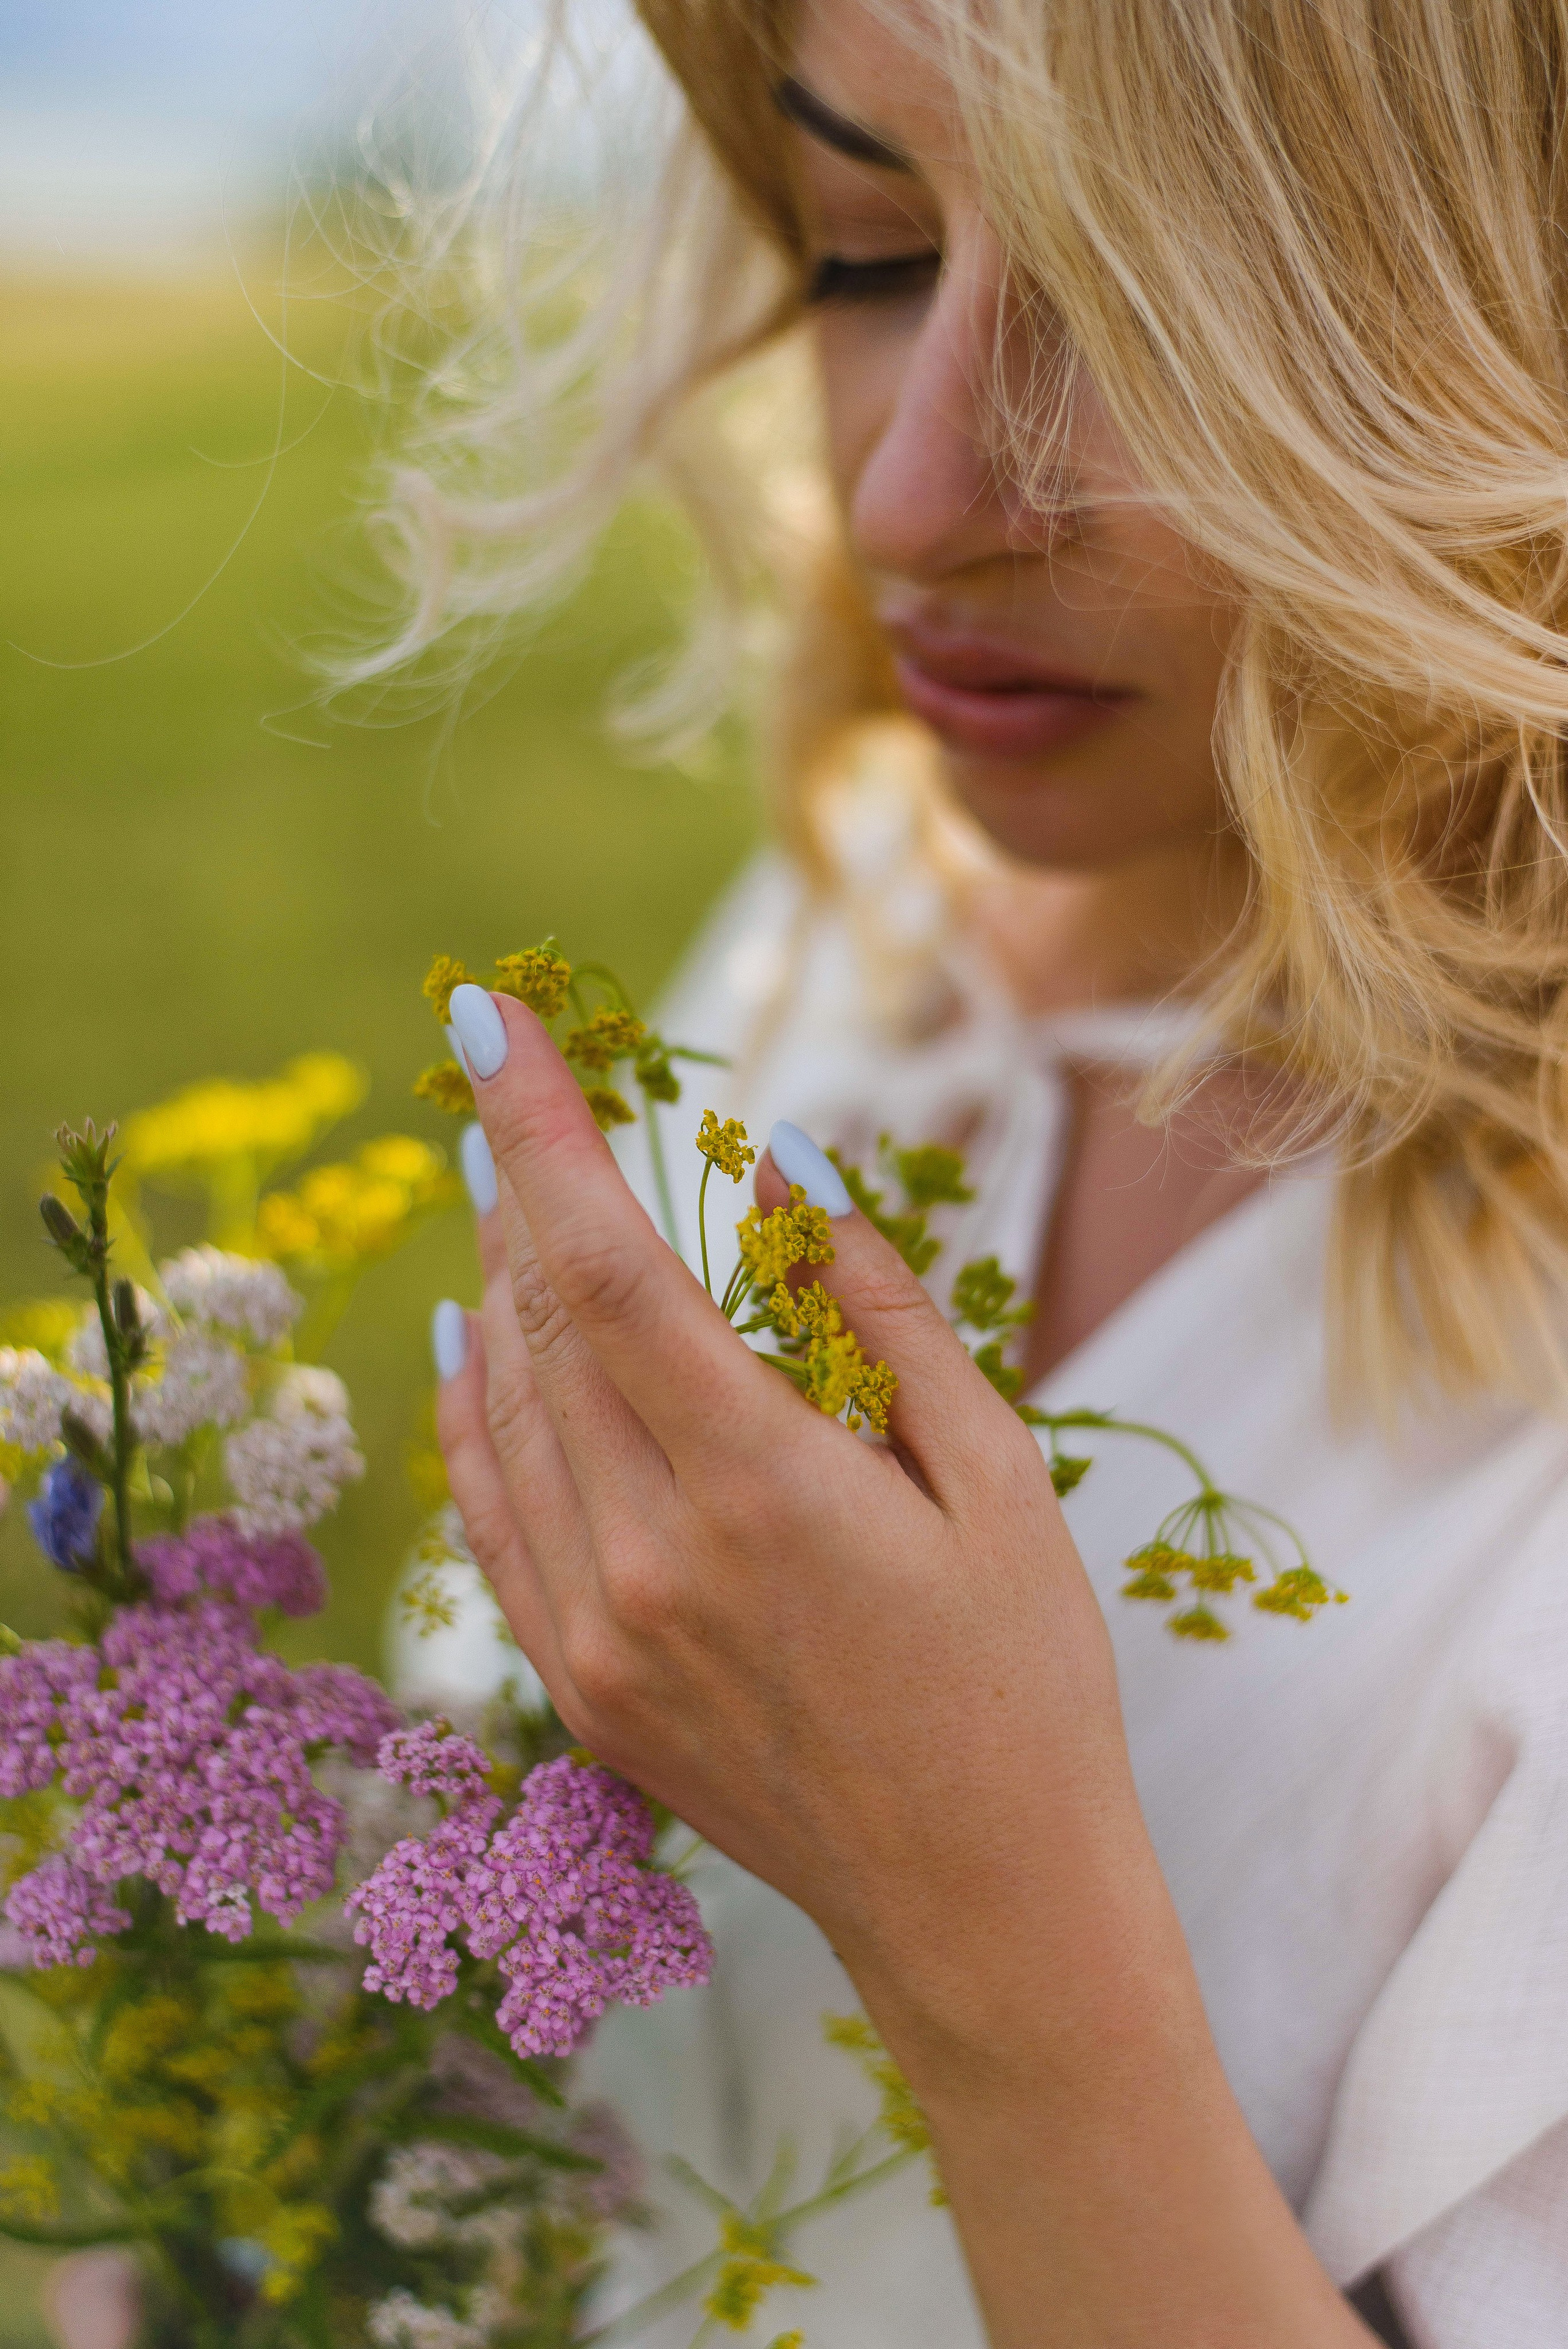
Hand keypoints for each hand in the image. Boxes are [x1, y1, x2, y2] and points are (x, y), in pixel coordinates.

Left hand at [436, 984, 1159, 2045]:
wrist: (985, 1908)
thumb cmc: (1025, 1683)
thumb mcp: (995, 1479)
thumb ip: (877, 1314)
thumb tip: (787, 1167)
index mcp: (761, 1493)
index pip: (608, 1266)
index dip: (540, 1130)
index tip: (486, 1017)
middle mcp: (648, 1563)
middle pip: (540, 1323)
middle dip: (515, 1182)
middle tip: (506, 1082)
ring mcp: (598, 1638)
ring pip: (503, 1411)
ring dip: (493, 1283)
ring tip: (502, 1186)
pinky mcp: (583, 1692)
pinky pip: (490, 1516)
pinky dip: (470, 1412)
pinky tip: (473, 1338)